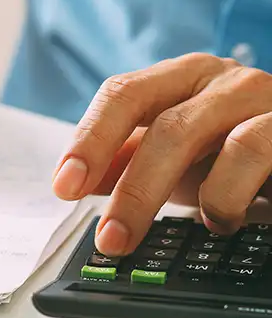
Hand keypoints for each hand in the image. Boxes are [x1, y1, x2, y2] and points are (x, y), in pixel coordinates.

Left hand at [52, 52, 271, 254]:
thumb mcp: (173, 157)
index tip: (64, 186)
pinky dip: (225, 196)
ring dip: (171, 196)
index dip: (90, 140)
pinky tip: (219, 221)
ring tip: (164, 230)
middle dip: (129, 188)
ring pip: (200, 137)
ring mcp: (260, 100)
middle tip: (109, 238)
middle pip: (160, 125)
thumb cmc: (231, 149)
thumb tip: (76, 182)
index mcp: (179, 79)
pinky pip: (250, 154)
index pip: (122, 95)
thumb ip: (125, 163)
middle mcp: (219, 80)